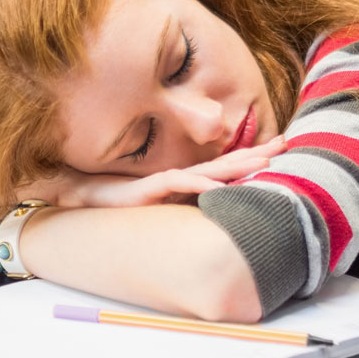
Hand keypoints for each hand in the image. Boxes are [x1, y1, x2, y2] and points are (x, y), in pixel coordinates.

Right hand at [19, 135, 286, 208]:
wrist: (74, 200)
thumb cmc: (114, 205)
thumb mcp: (157, 208)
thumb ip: (182, 208)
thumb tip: (214, 214)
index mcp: (184, 182)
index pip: (226, 167)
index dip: (252, 155)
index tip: (281, 145)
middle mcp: (178, 178)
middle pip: (225, 164)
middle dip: (255, 153)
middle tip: (284, 143)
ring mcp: (163, 182)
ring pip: (208, 171)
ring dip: (236, 166)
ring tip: (264, 162)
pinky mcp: (147, 189)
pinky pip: (178, 185)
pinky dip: (199, 186)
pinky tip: (218, 188)